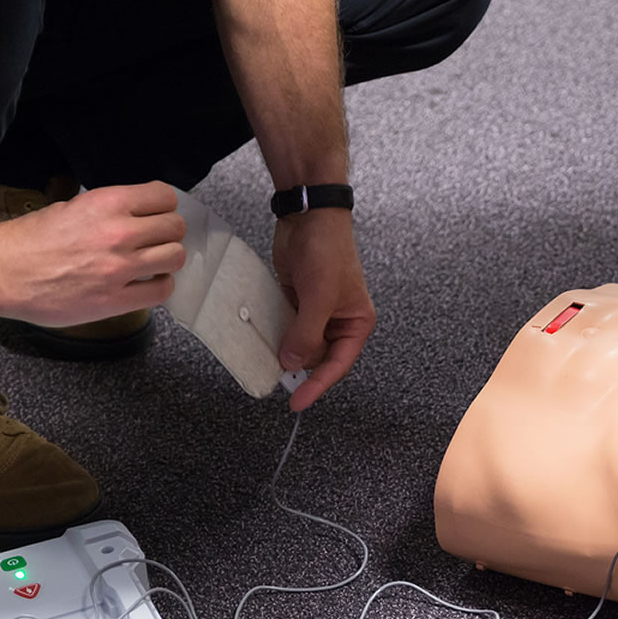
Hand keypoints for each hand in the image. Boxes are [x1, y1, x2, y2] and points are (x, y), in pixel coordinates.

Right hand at [0, 182, 186, 326]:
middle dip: (168, 232)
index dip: (163, 206)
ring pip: (175, 257)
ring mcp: (119, 269)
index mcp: (107, 203)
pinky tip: (146, 283)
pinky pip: (161, 291)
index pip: (164, 196)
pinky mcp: (115, 300)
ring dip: (167, 259)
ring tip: (153, 262)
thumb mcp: (72, 207)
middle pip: (175, 227)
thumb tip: (137, 215)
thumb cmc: (30, 238)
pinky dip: (159, 286)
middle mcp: (119, 233)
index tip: (156, 213)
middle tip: (155, 240)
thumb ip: (109, 211)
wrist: (1, 272)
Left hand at [272, 209, 375, 411]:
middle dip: (298, 366)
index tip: (297, 402)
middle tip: (276, 378)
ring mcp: (316, 312)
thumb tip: (292, 363)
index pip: (337, 364)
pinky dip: (274, 334)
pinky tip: (261, 339)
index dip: (317, 385)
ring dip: (284, 350)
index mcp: (356, 323)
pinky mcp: (297, 301)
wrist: (308, 216)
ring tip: (266, 360)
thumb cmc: (327, 251)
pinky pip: (285, 326)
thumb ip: (307, 333)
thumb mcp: (319, 297)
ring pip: (299, 344)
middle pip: (317, 357)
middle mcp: (338, 322)